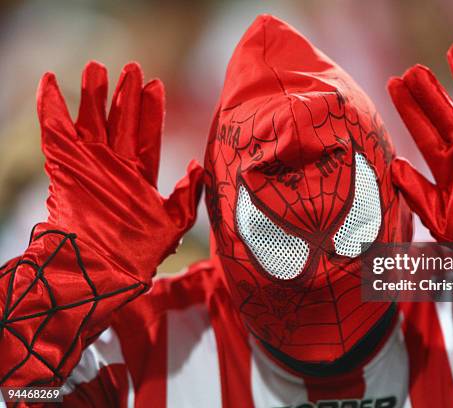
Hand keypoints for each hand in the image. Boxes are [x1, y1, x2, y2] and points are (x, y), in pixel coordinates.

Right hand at [38, 62, 203, 277]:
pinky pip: (55, 129)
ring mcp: (89, 164)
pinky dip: (52, 105)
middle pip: (121, 122)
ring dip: (93, 94)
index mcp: (140, 177)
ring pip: (91, 120)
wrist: (99, 267)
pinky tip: (51, 81)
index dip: (151, 111)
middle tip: (131, 67)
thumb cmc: (138, 252)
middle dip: (126, 95)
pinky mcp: (64, 165)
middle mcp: (115, 167)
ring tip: (96, 68)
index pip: (147, 135)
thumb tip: (199, 164)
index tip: (156, 85)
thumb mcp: (176, 221)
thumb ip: (189, 192)